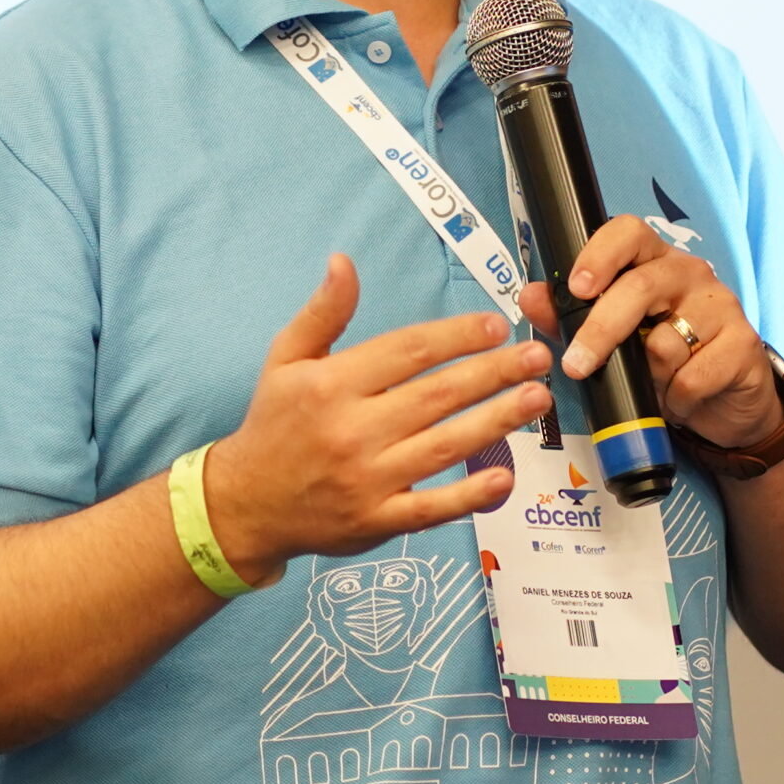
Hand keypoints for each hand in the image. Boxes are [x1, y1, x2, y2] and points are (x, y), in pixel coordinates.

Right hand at [205, 254, 551, 583]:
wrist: (246, 504)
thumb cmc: (273, 424)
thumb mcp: (285, 360)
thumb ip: (322, 313)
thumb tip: (343, 263)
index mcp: (331, 385)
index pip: (407, 352)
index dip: (456, 336)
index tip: (495, 325)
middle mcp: (351, 430)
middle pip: (436, 395)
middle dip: (492, 373)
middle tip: (537, 357)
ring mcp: (366, 479)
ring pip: (443, 446)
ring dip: (496, 421)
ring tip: (535, 399)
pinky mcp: (376, 521)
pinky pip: (431, 509)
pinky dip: (469, 496)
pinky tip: (505, 477)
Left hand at [518, 217, 782, 451]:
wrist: (725, 402)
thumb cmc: (663, 360)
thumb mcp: (612, 339)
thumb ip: (568, 316)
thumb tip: (530, 296)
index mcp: (652, 261)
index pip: (628, 232)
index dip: (599, 254)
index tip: (576, 288)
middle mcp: (688, 273)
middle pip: (640, 286)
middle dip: (602, 328)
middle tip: (576, 365)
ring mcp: (721, 304)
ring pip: (665, 342)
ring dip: (648, 377)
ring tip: (653, 386)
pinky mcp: (744, 343)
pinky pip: (692, 376)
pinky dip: (676, 399)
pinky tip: (680, 399)